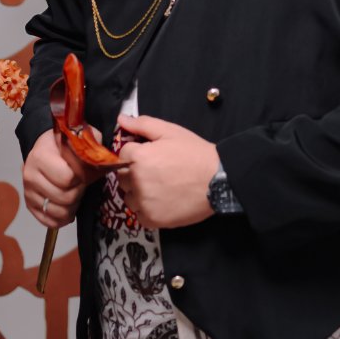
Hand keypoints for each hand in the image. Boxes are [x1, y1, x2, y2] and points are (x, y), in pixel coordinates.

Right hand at [22, 127, 101, 227]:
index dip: (82, 178)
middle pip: (64, 197)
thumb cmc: (63, 144)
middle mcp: (30, 176)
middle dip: (79, 193)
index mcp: (40, 157)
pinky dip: (62, 219)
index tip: (85, 173)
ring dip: (72, 207)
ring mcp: (28, 192)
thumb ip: (91, 145)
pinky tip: (68, 210)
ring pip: (58, 212)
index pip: (67, 178)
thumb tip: (103, 161)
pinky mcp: (29, 205)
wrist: (45, 148)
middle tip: (82, 185)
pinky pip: (49, 222)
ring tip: (75, 195)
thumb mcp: (78, 136)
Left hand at [115, 115, 218, 229]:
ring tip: (160, 187)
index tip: (151, 156)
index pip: (123, 155)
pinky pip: (139, 214)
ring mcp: (143, 203)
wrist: (218, 180)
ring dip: (138, 192)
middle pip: (123, 176)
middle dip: (135, 172)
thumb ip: (142, 124)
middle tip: (157, 171)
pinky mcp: (152, 219)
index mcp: (138, 157)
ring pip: (129, 197)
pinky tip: (162, 201)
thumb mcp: (170, 131)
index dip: (137, 153)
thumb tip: (121, 119)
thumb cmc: (194, 153)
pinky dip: (147, 209)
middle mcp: (136, 181)